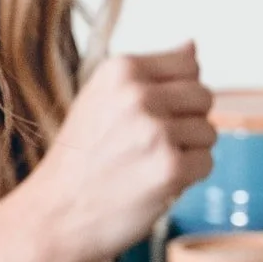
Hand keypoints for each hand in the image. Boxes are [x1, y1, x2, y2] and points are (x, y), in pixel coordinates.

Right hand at [21, 45, 214, 261]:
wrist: (53, 215)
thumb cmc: (81, 158)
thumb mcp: (103, 99)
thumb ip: (150, 74)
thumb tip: (193, 46)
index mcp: (121, 69)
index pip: (189, 64)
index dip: (177, 94)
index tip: (149, 117)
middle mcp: (138, 94)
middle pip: (204, 96)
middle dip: (187, 122)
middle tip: (149, 147)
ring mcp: (155, 131)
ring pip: (209, 132)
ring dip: (187, 153)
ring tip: (147, 166)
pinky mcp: (170, 168)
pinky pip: (207, 163)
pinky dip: (187, 179)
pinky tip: (154, 184)